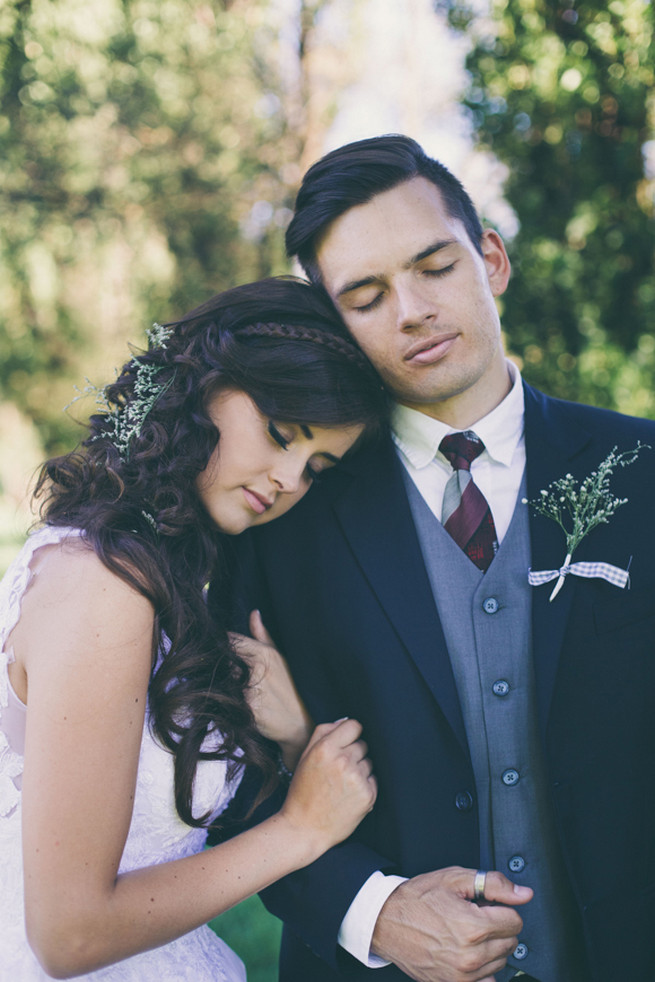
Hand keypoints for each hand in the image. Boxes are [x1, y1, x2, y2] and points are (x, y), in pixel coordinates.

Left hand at [230, 610, 312, 767]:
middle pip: (220, 659)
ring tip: (222, 685)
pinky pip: (223, 699)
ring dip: (216, 680)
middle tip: (213, 668)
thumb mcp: (280, 658)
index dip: (219, 643)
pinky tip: (225, 701)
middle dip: (215, 662)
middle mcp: (256, 668)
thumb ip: (263, 636)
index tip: (215, 648)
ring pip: (219, 678)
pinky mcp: (245, 708)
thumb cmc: (291, 689)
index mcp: (264, 652)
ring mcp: (250, 688)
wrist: (302, 724)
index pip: (229, 639)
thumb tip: (254, 613)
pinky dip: (220, 698)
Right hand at [280, 718, 376, 857]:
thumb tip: (345, 720)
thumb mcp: (305, 757)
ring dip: (360, 770)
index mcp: (326, 748)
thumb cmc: (303, 791)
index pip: (354, 726)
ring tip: (342, 785)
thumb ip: (323, 732)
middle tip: (338, 771)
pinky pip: (373, 779)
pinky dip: (364, 786)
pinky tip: (349, 795)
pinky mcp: (368, 795)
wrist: (304, 829)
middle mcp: (343, 761)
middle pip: (363, 744)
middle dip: (353, 754)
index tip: (345, 743)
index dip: (350, 734)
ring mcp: (357, 779)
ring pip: (369, 762)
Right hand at [371, 867, 532, 981]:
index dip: (500, 907)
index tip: (485, 905)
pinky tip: (466, 952)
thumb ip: (494, 884)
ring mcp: (464, 976)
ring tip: (466, 932)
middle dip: (497, 926)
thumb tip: (523, 893)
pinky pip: (487, 980)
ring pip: (501, 961)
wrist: (386, 922)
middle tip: (473, 916)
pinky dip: (482, 967)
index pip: (514, 920)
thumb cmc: (416, 899)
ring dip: (491, 946)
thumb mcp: (454, 879)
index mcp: (473, 927)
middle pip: (510, 941)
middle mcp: (471, 956)